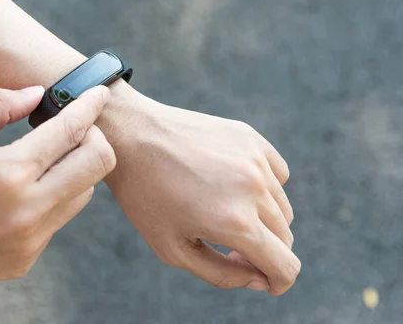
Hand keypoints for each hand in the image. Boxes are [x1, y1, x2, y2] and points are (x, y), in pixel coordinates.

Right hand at [0, 86, 115, 303]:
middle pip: (98, 164)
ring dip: (75, 168)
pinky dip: (53, 197)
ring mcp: (32, 239)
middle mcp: (30, 208)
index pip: (71, 130)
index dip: (91, 106)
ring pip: (83, 193)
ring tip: (46, 158)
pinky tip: (24, 192)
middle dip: (94, 137)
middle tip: (73, 128)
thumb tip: (36, 93)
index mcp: (10, 172)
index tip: (100, 93)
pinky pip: (58, 219)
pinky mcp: (27, 258)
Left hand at [102, 85, 299, 294]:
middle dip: (263, 251)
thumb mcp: (172, 248)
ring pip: (281, 207)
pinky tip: (232, 186)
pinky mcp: (251, 138)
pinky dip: (264, 188)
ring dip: (262, 220)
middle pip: (284, 238)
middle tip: (229, 248)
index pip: (286, 266)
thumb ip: (221, 274)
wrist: (131, 135)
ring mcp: (255, 160)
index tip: (264, 282)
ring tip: (224, 214)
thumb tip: (260, 279)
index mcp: (235, 223)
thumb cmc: (145, 196)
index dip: (278, 282)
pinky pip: (277, 174)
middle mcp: (253, 189)